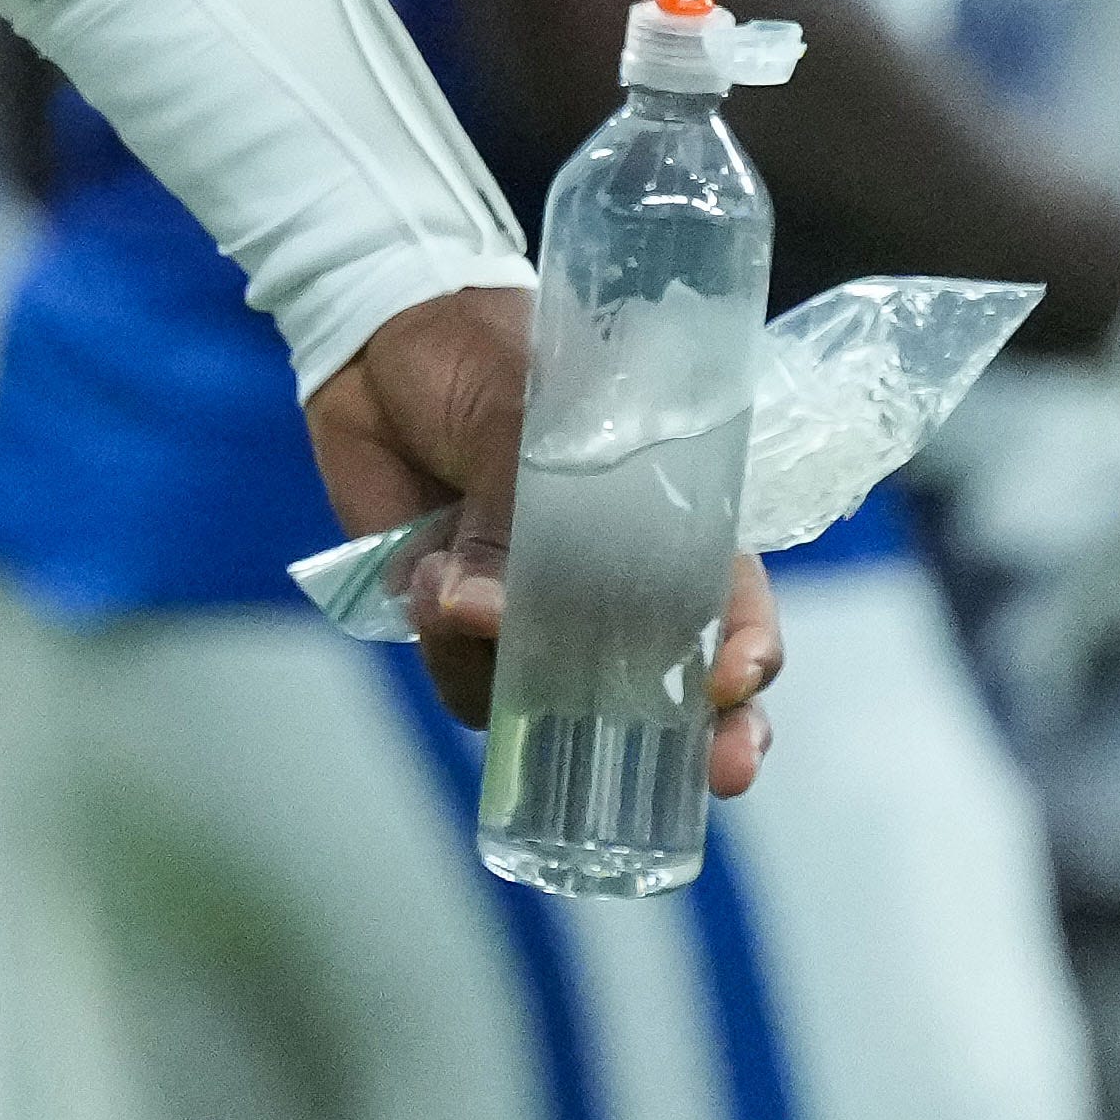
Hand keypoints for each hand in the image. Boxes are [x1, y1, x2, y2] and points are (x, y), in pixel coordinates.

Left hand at [306, 284, 781, 796]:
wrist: (372, 343)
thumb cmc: (474, 352)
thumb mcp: (514, 407)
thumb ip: (513, 510)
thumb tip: (484, 613)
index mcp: (660, 515)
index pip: (731, 597)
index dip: (747, 649)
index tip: (734, 684)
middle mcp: (612, 581)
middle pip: (675, 688)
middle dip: (694, 740)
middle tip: (709, 776)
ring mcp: (536, 611)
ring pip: (560, 706)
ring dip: (509, 671)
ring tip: (449, 587)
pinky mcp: (462, 624)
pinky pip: (471, 685)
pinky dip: (446, 651)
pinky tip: (421, 579)